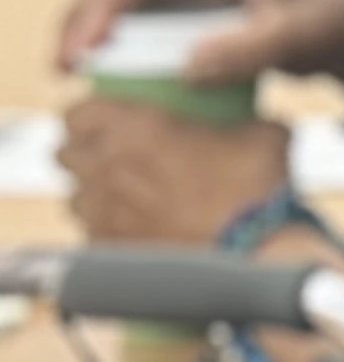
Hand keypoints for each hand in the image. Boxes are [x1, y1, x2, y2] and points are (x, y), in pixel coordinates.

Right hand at [54, 0, 343, 100]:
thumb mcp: (307, 39)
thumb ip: (252, 50)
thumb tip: (188, 67)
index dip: (96, 12)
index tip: (77, 55)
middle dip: (82, 20)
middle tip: (62, 68)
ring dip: (94, 28)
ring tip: (73, 71)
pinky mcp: (201, 2)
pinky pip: (145, 14)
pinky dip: (120, 38)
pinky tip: (107, 72)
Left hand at [62, 93, 298, 249]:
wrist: (255, 249)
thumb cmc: (257, 188)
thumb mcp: (262, 134)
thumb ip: (243, 120)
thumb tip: (252, 121)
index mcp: (136, 128)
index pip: (77, 112)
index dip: (89, 115)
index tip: (105, 120)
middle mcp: (107, 167)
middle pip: (63, 154)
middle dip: (82, 152)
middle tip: (112, 156)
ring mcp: (102, 212)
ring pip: (74, 197)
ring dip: (92, 193)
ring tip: (123, 198)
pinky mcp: (109, 249)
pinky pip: (92, 234)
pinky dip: (107, 231)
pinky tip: (136, 231)